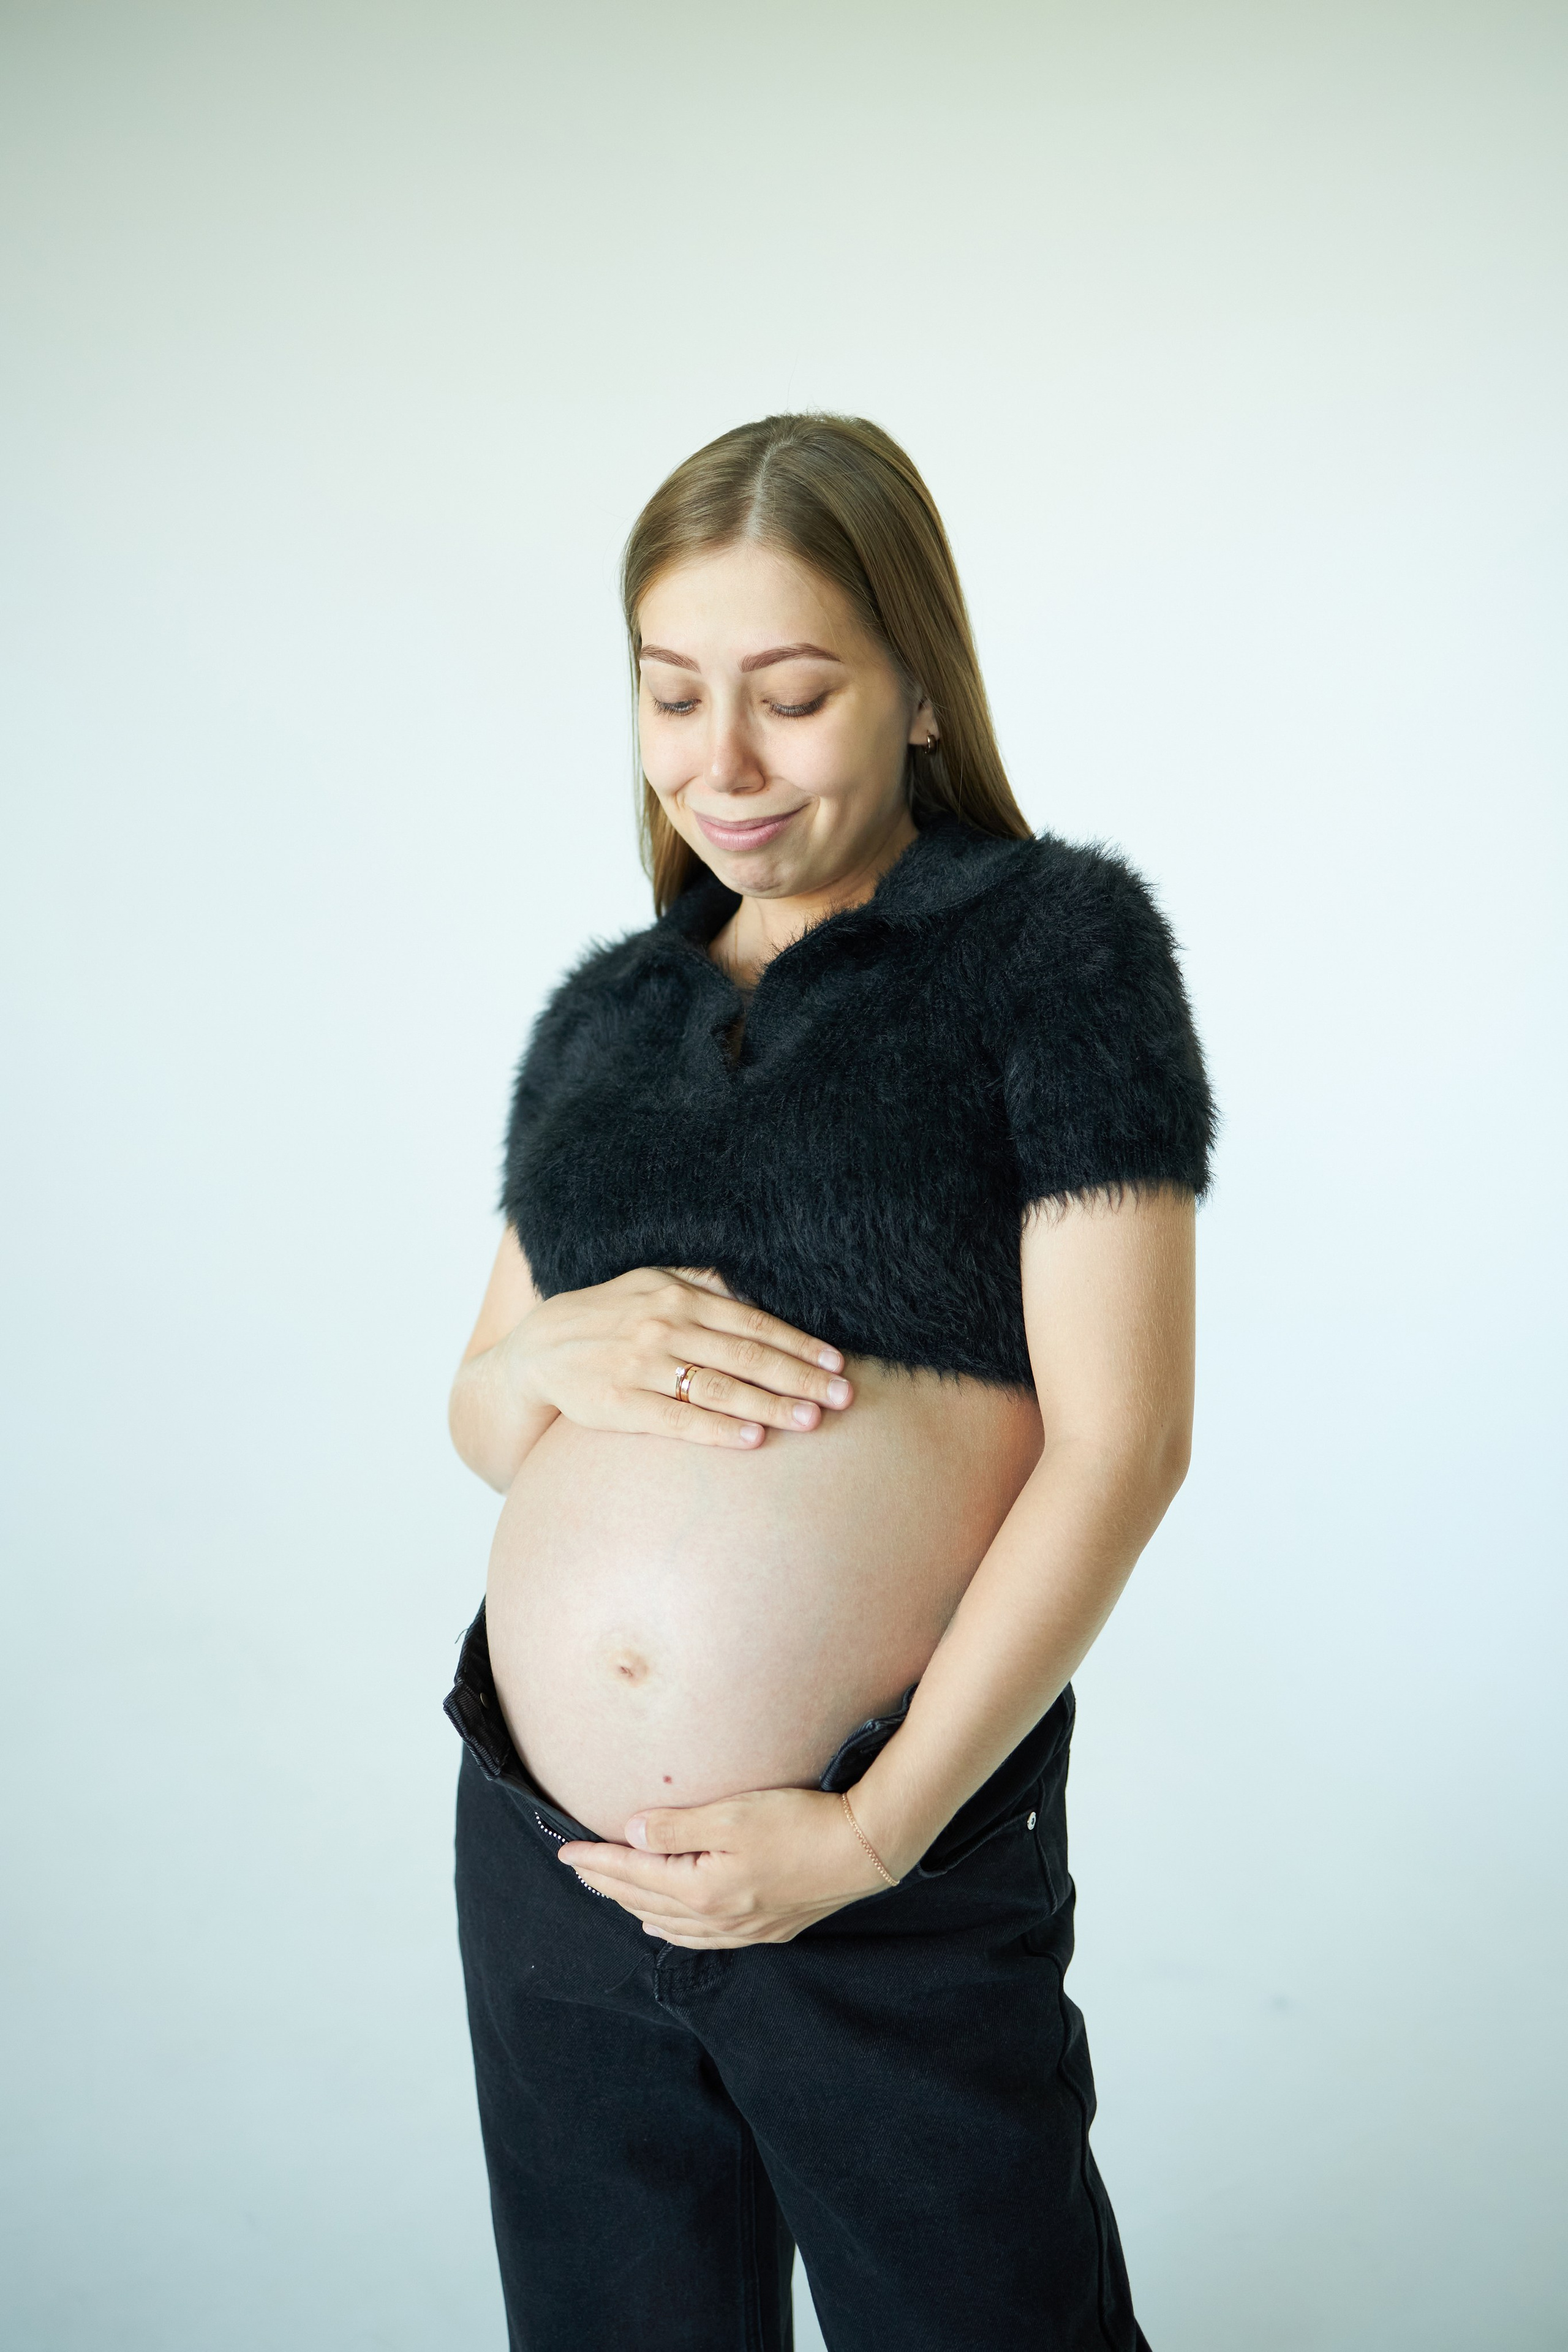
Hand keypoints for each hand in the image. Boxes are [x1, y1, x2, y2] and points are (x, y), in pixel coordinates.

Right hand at [504, 1266, 852, 1448]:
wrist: (538, 1350)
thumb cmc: (608, 1318)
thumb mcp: (650, 1284)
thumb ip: (702, 1286)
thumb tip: (756, 1291)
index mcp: (677, 1295)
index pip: (753, 1322)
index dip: (799, 1344)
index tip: (837, 1364)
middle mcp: (664, 1326)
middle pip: (746, 1355)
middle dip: (800, 1378)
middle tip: (843, 1397)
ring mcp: (641, 1366)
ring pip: (719, 1388)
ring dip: (770, 1405)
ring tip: (812, 1421)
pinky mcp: (620, 1404)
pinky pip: (678, 1419)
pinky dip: (718, 1430)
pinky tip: (753, 1439)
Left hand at [557, 1785, 896, 1946]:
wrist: (863, 1850)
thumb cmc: (799, 1824)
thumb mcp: (731, 1815)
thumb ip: (676, 1828)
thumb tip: (630, 1833)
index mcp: (701, 1890)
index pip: (633, 1873)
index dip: (597, 1861)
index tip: (566, 1851)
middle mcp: (715, 1918)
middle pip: (645, 1900)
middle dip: (608, 1884)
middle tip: (579, 1869)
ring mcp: (742, 1929)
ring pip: (670, 1924)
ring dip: (634, 1907)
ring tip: (610, 1894)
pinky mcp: (766, 1927)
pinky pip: (700, 1938)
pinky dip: (672, 1930)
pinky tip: (664, 1925)